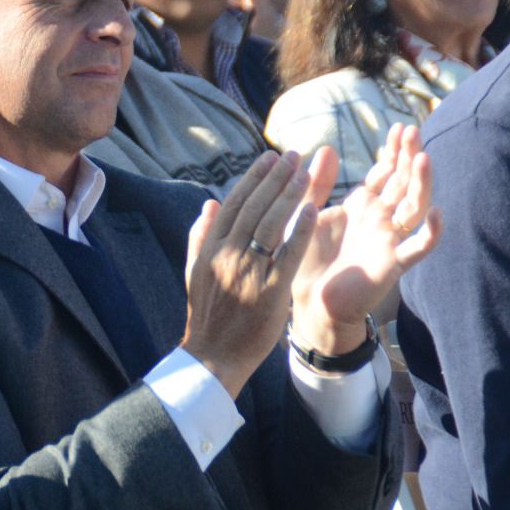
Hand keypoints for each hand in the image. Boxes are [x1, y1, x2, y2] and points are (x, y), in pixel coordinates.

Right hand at [181, 150, 320, 398]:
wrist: (212, 354)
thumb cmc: (206, 313)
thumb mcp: (194, 271)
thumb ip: (199, 235)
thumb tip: (209, 203)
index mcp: (209, 248)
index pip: (233, 203)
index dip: (253, 178)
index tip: (270, 158)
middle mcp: (227, 255)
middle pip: (254, 207)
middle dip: (275, 177)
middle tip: (293, 155)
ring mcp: (248, 273)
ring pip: (271, 224)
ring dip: (290, 194)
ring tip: (305, 171)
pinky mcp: (269, 292)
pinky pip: (288, 255)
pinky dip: (301, 230)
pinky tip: (315, 209)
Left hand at [289, 124, 443, 355]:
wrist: (310, 302)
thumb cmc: (308, 258)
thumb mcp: (307, 213)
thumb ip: (316, 183)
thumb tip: (325, 147)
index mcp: (362, 206)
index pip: (386, 173)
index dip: (394, 152)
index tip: (400, 127)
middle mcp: (381, 220)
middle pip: (403, 183)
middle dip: (408, 157)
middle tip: (413, 130)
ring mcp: (389, 240)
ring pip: (414, 208)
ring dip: (421, 184)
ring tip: (424, 159)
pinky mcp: (392, 264)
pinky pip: (418, 248)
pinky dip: (431, 233)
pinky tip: (436, 213)